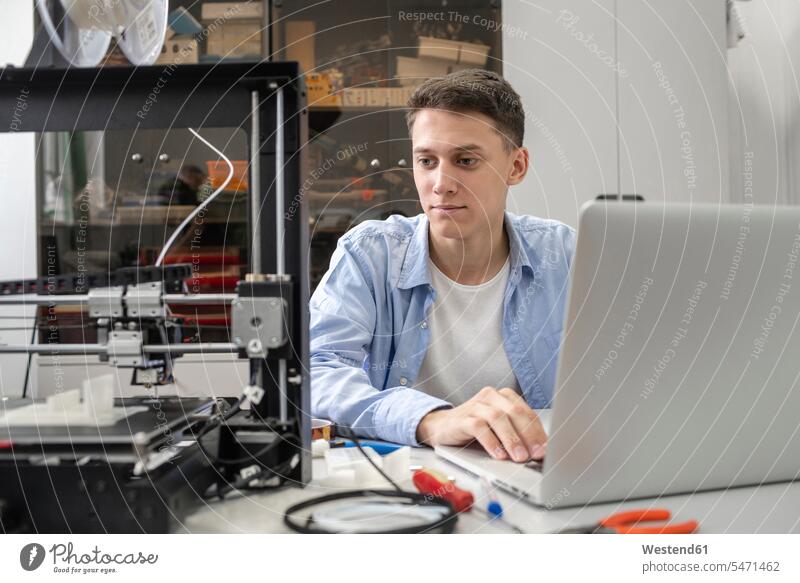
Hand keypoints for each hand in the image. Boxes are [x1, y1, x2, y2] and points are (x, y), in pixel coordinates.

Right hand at [416, 386, 546, 461]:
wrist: (442, 427)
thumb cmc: (476, 428)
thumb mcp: (500, 429)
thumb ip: (518, 434)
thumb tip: (539, 452)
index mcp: (504, 397)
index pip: (527, 413)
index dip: (538, 432)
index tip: (546, 450)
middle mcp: (491, 397)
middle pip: (515, 413)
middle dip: (528, 435)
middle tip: (535, 454)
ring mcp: (475, 405)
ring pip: (498, 418)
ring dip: (511, 439)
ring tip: (519, 457)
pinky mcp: (461, 418)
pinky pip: (478, 427)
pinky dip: (491, 442)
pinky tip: (498, 454)